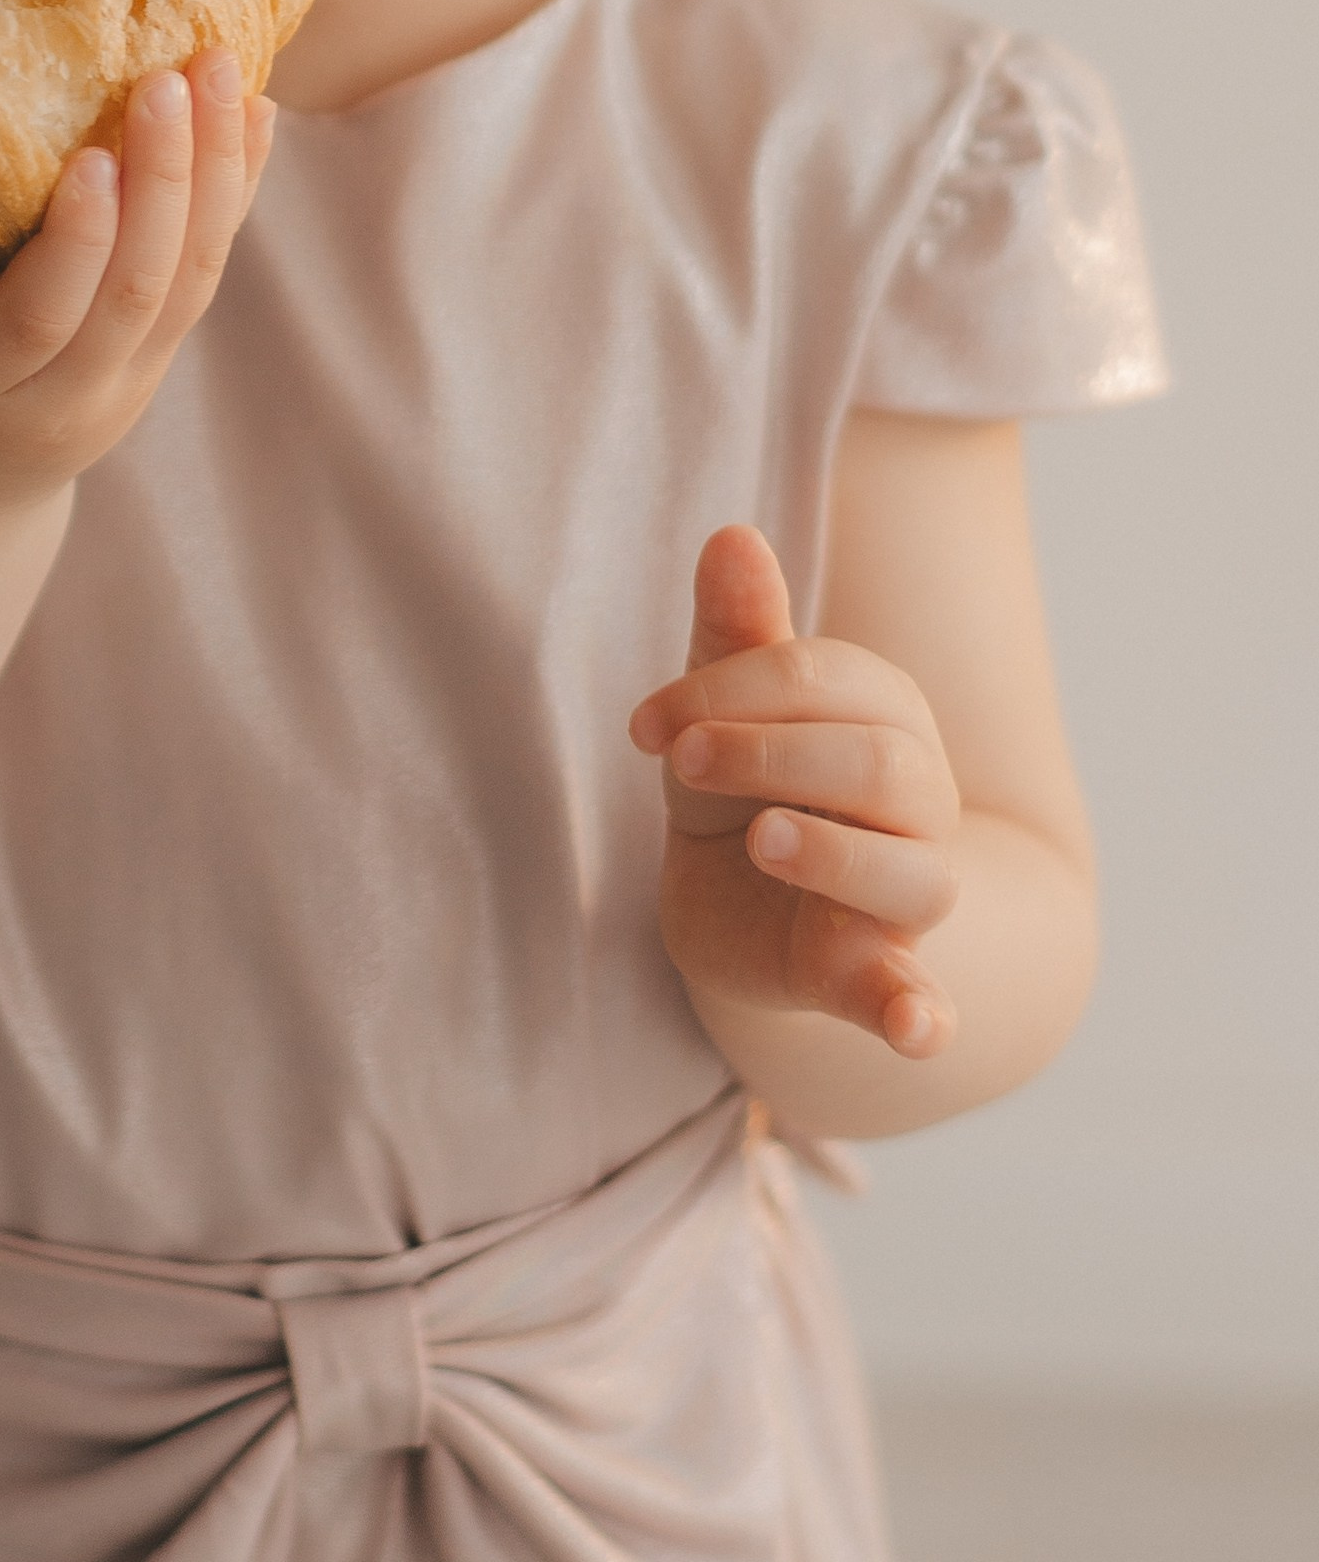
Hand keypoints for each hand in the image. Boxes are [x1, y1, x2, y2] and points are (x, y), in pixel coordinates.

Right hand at [0, 54, 274, 529]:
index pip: (37, 319)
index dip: (76, 244)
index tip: (92, 157)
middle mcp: (62, 397)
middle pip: (133, 293)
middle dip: (162, 180)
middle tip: (171, 80)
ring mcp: (124, 385)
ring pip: (187, 281)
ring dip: (214, 171)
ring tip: (222, 71)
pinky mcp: (159, 361)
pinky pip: (207, 273)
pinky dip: (235, 191)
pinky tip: (256, 116)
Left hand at [629, 525, 962, 1059]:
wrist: (732, 905)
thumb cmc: (738, 783)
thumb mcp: (719, 708)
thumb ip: (735, 631)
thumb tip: (733, 534)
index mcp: (882, 714)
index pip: (825, 678)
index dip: (727, 689)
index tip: (644, 726)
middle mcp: (916, 800)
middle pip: (883, 761)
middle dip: (772, 751)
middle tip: (683, 766)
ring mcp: (904, 892)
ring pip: (914, 871)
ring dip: (838, 853)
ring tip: (762, 843)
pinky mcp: (871, 976)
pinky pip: (915, 996)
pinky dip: (918, 1012)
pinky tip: (914, 1026)